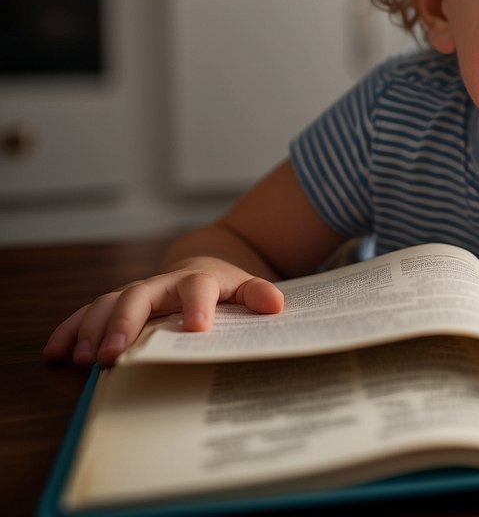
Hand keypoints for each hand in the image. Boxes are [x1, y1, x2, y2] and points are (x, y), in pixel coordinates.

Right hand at [43, 257, 284, 366]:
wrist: (203, 266)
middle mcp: (161, 285)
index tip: (197, 328)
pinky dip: (71, 330)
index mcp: (198, 280)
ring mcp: (136, 294)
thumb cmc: (224, 287)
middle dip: (125, 322)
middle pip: (139, 295)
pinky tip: (56, 352)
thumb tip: (276, 306)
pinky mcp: (116, 305)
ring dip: (95, 330)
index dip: (197, 305)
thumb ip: (258, 294)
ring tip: (87, 359)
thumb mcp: (245, 288)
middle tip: (116, 354)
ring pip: (109, 303)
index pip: (197, 287)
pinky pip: (88, 313)